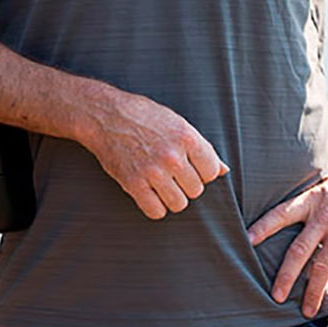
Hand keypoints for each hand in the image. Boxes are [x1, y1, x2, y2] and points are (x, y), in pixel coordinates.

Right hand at [81, 91, 227, 219]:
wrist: (105, 115)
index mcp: (187, 138)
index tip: (189, 166)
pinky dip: (154, 206)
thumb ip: (201, 147)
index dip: (202, 172)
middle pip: (196, 190)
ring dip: (172, 197)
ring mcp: (153, 171)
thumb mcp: (176, 123)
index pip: (211, 172)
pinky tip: (149, 193)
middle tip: (171, 174)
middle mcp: (172, 156)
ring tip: (161, 184)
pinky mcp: (133, 183)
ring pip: (179, 204)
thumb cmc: (142, 116)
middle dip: (186, 184)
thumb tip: (223, 170)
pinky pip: (155, 211)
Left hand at [246, 155, 327, 317]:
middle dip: (284, 276)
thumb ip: (315, 202)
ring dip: (313, 292)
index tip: (246, 241)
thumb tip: (301, 213)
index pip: (280, 214)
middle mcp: (324, 216)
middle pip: (298, 250)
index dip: (262, 228)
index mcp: (312, 200)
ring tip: (307, 311)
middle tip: (275, 295)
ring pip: (322, 266)